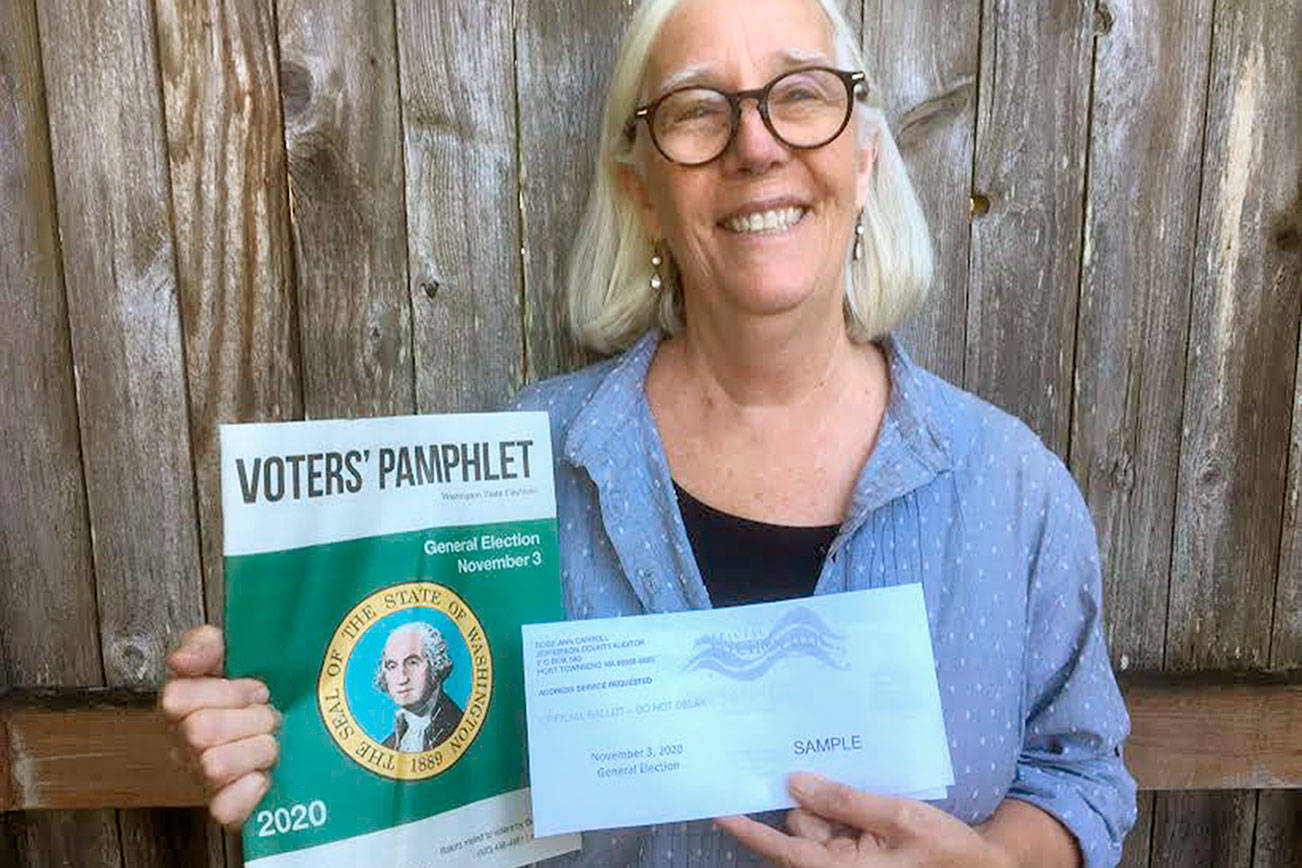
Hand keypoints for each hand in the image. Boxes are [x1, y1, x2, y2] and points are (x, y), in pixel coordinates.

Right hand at [159, 625, 279, 827]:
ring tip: (271, 742)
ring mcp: (203, 780)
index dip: (225, 691)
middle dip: (250, 718)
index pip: (176, 698)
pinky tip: (267, 775)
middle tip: (269, 715)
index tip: (257, 689)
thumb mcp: (234, 652)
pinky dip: (252, 790)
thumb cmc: (262, 691)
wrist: (302, 722)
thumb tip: (179, 661)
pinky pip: (225, 809)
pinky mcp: (226, 810)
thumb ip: (204, 645)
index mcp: (182, 706)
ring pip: (215, 767)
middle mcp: (185, 745)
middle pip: (200, 731)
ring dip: (258, 750)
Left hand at [716, 773, 1014, 867]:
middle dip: (819, 805)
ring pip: (818, 826)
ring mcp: (847, 866)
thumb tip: (796, 783)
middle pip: (801, 827)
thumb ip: (846, 801)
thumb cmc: (948, 853)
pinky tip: (871, 809)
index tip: (718, 809)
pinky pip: (837, 831)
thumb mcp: (900, 819)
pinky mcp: (858, 861)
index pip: (782, 848)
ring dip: (838, 809)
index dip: (748, 828)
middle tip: (856, 792)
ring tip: (880, 806)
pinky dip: (846, 815)